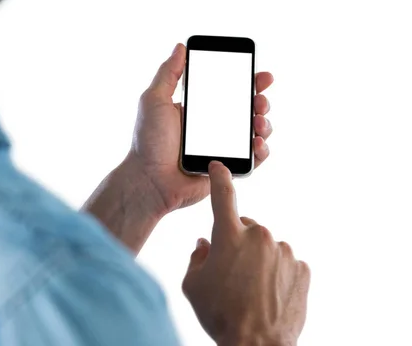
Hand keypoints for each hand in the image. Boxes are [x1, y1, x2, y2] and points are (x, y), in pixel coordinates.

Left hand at [128, 43, 273, 214]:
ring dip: (264, 124)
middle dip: (261, 101)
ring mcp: (221, 148)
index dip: (248, 81)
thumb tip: (180, 46)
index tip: (263, 76)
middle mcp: (213, 127)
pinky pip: (252, 159)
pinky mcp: (227, 168)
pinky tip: (257, 143)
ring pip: (254, 132)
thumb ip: (168, 73)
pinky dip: (261, 150)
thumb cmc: (147, 142)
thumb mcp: (153, 100)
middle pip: (248, 109)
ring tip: (259, 122)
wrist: (148, 180)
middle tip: (260, 100)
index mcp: (198, 110)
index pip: (229, 90)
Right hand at [182, 162, 309, 345]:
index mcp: (229, 236)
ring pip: (266, 247)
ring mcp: (284, 252)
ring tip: (250, 288)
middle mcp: (259, 237)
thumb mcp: (193, 286)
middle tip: (231, 271)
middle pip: (246, 227)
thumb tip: (204, 245)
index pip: (223, 196)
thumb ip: (197, 257)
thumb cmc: (220, 315)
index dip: (220, 178)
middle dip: (237, 241)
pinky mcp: (301, 269)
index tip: (219, 166)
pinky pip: (285, 263)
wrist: (257, 345)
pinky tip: (267, 293)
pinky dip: (276, 273)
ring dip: (258, 259)